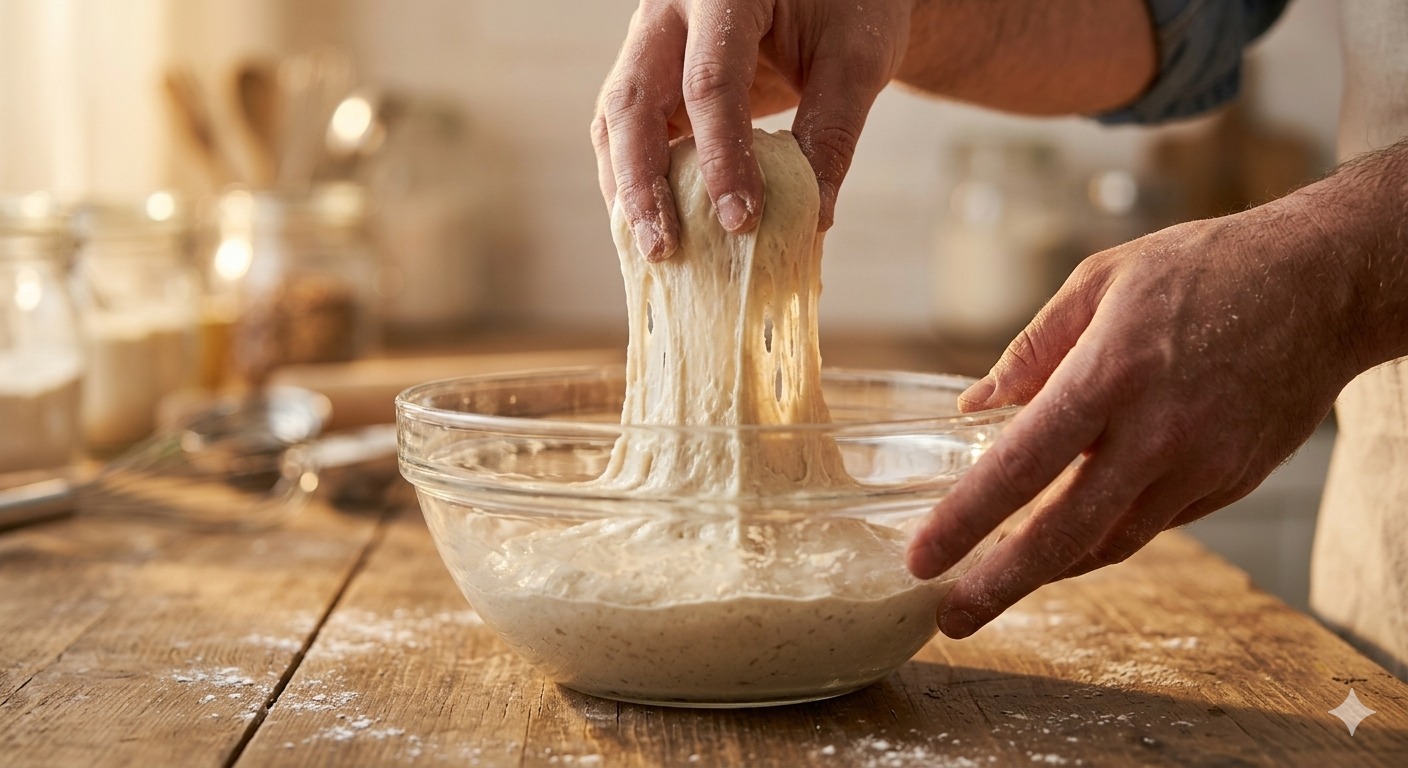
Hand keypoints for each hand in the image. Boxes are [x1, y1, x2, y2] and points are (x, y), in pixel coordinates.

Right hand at [591, 0, 913, 259]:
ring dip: (627, 188)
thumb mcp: (856, 58)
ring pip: (613, 117)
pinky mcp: (650, 70)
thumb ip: (834, 130)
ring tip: (652, 249)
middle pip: (632, 101)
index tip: (741, 222)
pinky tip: (655, 225)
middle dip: (643, 183)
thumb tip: (815, 217)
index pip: (710, 83)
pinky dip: (636, 178)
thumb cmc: (848, 5)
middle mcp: (670, 8)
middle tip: (663, 250)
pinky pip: (625, 127)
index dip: (722, 158)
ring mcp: (650, 37)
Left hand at [906, 202, 1364, 638]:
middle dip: (1000, 585)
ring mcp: (1199, 467)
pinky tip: (1069, 539)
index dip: (966, 519)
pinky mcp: (1229, 483)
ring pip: (1110, 543)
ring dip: (1049, 572)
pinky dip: (1104, 537)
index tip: (921, 557)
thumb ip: (1032, 350)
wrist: (1323, 285)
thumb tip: (977, 406)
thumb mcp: (1102, 281)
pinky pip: (1152, 525)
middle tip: (951, 616)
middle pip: (1065, 533)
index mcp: (1111, 375)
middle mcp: (1156, 434)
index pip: (1022, 465)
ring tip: (997, 585)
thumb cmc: (1205, 269)